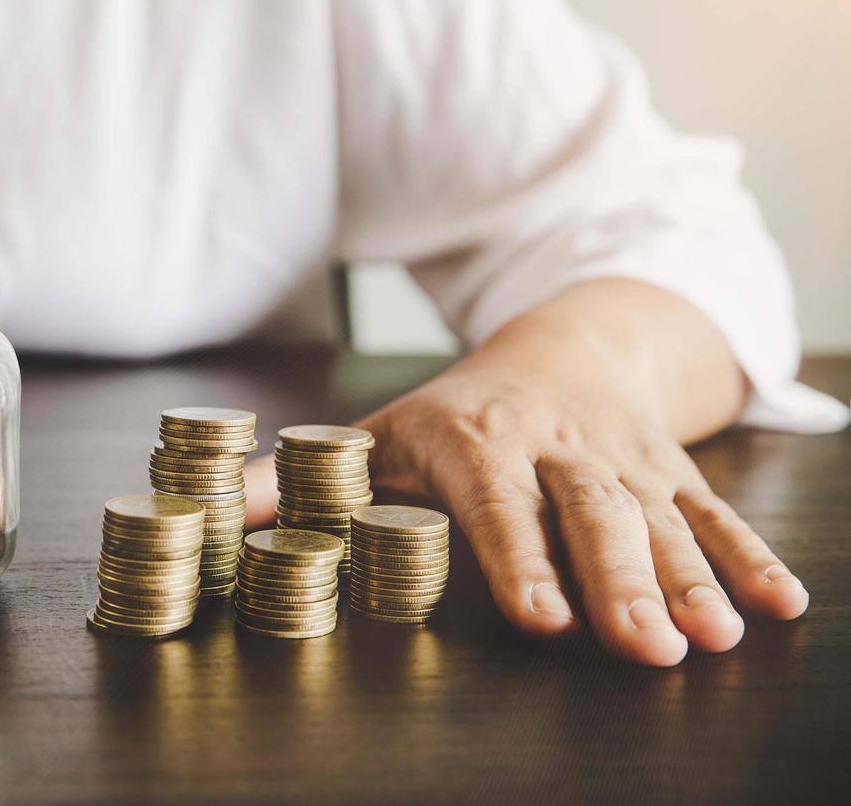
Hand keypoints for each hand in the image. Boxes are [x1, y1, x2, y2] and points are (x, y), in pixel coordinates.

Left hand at [246, 282, 810, 666]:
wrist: (559, 348)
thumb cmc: (456, 412)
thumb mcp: (378, 435)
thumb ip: (300, 480)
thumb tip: (219, 518)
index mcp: (477, 441)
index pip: (498, 507)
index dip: (519, 561)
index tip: (541, 618)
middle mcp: (556, 448)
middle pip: (592, 518)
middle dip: (621, 583)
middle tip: (647, 648)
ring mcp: (620, 459)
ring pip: (659, 519)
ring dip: (690, 579)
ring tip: (713, 636)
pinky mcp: (667, 469)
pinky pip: (711, 512)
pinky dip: (747, 557)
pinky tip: (778, 606)